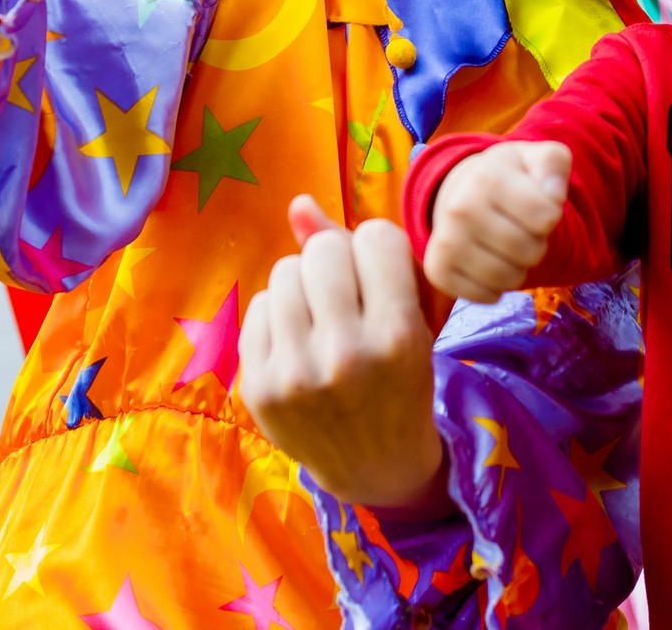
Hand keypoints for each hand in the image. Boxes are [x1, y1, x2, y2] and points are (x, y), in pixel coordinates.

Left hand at [238, 197, 450, 511]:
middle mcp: (345, 356)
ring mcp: (295, 374)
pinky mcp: (259, 388)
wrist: (376, 467)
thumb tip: (297, 202)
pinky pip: (259, 305)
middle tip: (349, 296)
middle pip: (323, 249)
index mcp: (398, 338)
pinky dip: (279, 314)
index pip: (376, 238)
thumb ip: (364, 254)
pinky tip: (300, 342)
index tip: (383, 276)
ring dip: (305, 285)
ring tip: (323, 319)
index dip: (380, 250)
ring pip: (285, 270)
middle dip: (338, 262)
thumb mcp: (412, 321)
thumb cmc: (403, 381)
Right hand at [423, 141, 569, 303]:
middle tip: (522, 229)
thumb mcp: (537, 158)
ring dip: (519, 268)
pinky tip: (490, 263)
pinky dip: (497, 287)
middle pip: (530, 251)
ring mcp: (445, 242)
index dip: (551, 216)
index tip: (537, 206)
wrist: (462, 192)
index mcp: (486, 177)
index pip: (547, 217)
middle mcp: (459, 209)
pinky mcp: (437, 271)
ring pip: (509, 279)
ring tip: (508, 246)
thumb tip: (553, 195)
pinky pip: (486, 297)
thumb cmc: (509, 178)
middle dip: (536, 243)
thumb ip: (554, 163)